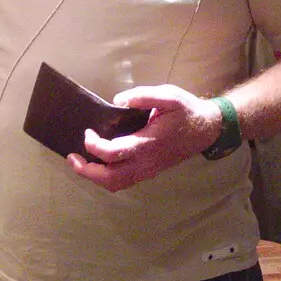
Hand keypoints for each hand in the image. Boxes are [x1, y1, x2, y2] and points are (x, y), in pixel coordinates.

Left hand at [66, 84, 220, 192]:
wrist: (207, 129)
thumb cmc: (187, 111)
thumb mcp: (169, 96)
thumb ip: (143, 96)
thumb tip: (118, 100)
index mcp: (148, 144)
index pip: (113, 154)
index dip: (94, 146)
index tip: (88, 132)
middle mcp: (146, 162)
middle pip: (110, 179)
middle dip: (87, 171)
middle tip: (73, 158)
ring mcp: (148, 170)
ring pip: (116, 184)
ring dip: (95, 177)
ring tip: (81, 162)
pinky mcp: (150, 171)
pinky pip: (124, 181)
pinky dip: (107, 177)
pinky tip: (100, 163)